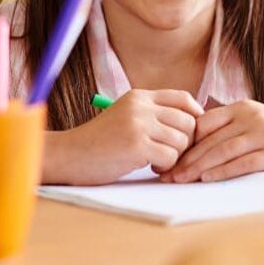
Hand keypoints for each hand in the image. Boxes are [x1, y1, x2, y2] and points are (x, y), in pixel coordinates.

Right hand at [58, 89, 202, 184]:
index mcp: (140, 96)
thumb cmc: (99, 141)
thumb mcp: (126, 115)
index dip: (195, 113)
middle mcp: (141, 106)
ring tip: (158, 161)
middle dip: (186, 141)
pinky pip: (170, 156)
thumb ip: (152, 114)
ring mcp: (139, 125)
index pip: (182, 97)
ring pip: (181, 140)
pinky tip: (152, 167)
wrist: (68, 155)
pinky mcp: (136, 146)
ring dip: (175, 156)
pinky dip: (166, 166)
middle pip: (188, 121)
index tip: (194, 129)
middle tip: (171, 152)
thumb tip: (192, 121)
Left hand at [161, 99, 263, 182]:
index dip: (184, 141)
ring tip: (180, 179)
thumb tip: (193, 141)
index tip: (167, 156)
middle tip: (166, 174)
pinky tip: (207, 178)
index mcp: (242, 107)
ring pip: (222, 151)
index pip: (204, 122)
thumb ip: (230, 126)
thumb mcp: (255, 119)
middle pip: (210, 139)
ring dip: (198, 167)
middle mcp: (251, 116)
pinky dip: (222, 171)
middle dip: (185, 158)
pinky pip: (242, 163)